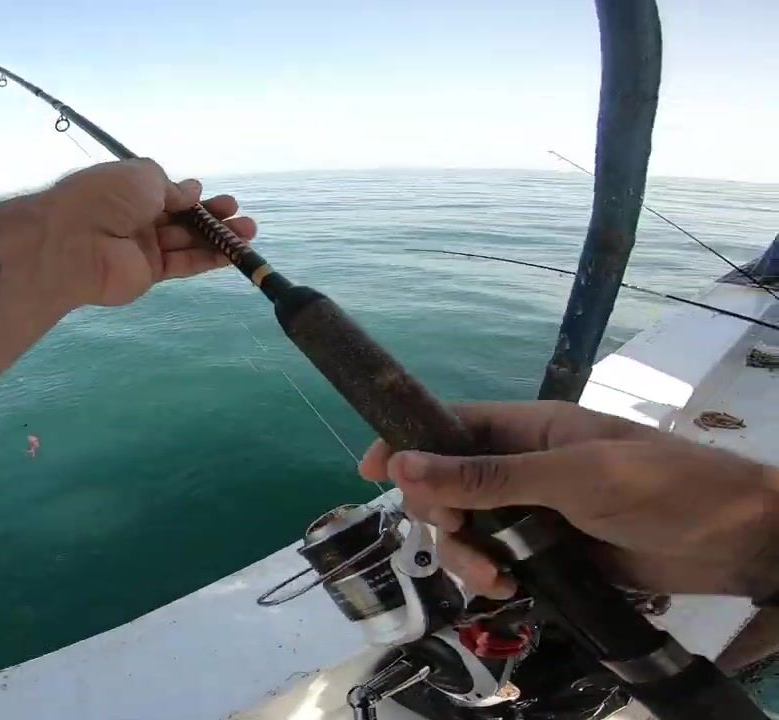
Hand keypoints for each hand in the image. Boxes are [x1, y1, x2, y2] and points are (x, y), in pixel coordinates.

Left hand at [42, 159, 256, 307]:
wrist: (74, 241)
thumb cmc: (106, 197)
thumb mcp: (143, 175)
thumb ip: (171, 186)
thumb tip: (191, 190)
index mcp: (130, 191)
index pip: (167, 194)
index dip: (192, 196)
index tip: (215, 196)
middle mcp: (136, 219)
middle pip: (181, 219)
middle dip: (211, 216)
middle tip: (239, 214)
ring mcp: (143, 248)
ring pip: (186, 242)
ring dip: (217, 237)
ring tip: (249, 231)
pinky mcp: (148, 274)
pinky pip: (183, 264)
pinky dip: (208, 258)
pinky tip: (232, 253)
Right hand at [359, 400, 778, 600]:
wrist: (737, 541)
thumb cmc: (663, 487)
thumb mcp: (572, 476)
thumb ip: (487, 476)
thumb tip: (401, 466)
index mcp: (528, 427)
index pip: (449, 425)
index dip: (406, 443)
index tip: (370, 472)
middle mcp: (523, 466)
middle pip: (447, 485)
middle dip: (441, 515)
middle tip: (461, 540)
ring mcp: (535, 512)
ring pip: (467, 530)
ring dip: (465, 555)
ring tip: (494, 579)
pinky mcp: (550, 553)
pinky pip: (497, 561)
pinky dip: (490, 576)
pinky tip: (508, 589)